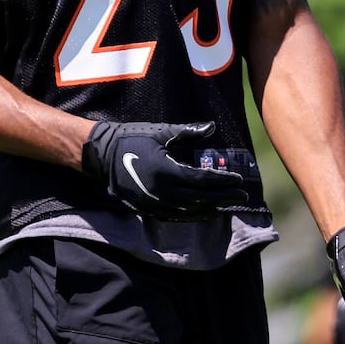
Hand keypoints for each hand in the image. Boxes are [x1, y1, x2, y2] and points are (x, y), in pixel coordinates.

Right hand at [81, 120, 246, 218]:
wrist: (102, 156)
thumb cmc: (132, 138)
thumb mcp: (161, 132)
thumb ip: (188, 132)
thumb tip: (212, 127)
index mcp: (167, 172)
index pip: (203, 181)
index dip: (223, 182)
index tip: (238, 180)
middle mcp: (163, 192)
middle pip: (201, 198)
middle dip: (224, 196)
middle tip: (242, 194)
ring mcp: (155, 203)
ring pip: (190, 211)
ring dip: (211, 208)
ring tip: (227, 204)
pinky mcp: (148, 209)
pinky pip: (176, 217)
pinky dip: (193, 216)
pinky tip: (205, 213)